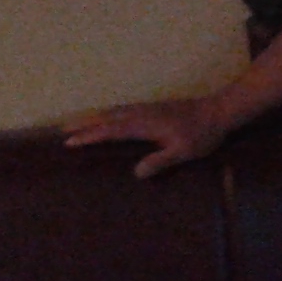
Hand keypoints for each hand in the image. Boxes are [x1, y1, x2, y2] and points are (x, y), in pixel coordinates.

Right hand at [62, 98, 230, 178]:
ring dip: (93, 116)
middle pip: (106, 118)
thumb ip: (160, 161)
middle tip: (62, 130)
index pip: (110, 131)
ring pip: (113, 111)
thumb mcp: (183, 152)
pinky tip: (107, 115)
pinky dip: (108, 112)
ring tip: (77, 122)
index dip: (89, 136)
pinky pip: (123, 108)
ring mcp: (147, 108)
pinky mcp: (153, 107)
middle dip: (84, 124)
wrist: (219, 110)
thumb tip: (136, 173)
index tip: (70, 141)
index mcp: (144, 125)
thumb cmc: (202, 134)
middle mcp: (141, 114)